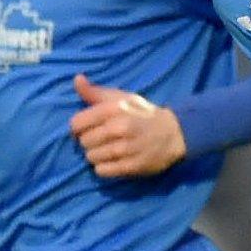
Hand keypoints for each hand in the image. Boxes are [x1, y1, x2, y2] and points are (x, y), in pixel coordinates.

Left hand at [70, 74, 188, 178]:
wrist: (174, 133)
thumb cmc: (143, 114)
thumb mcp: (122, 98)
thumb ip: (96, 92)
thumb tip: (77, 79)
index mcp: (113, 109)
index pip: (76, 124)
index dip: (78, 128)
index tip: (89, 128)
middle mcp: (118, 128)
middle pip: (84, 142)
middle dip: (90, 142)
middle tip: (102, 140)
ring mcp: (125, 149)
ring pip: (91, 157)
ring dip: (97, 156)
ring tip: (109, 151)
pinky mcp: (131, 167)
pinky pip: (102, 171)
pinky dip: (104, 168)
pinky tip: (114, 161)